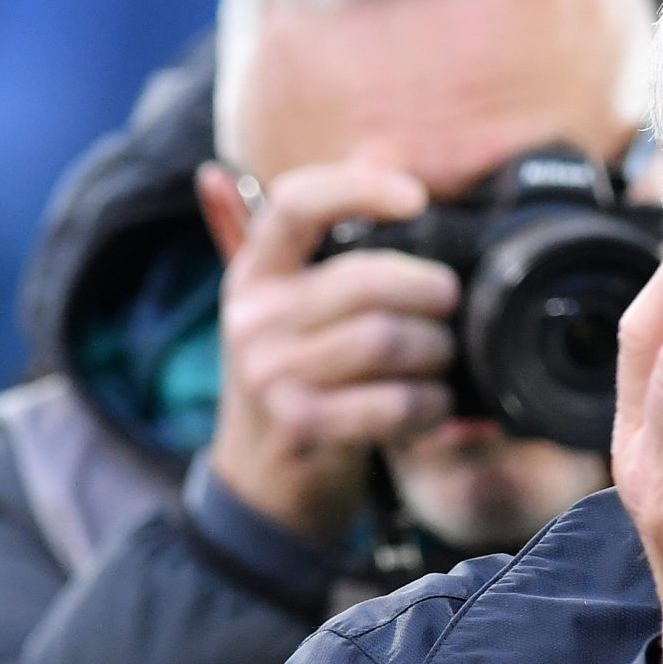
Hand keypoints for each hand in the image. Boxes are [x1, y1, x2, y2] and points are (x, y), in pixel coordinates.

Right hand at [200, 160, 459, 543]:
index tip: (417, 196)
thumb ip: (251, 245)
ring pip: (388, 340)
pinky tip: (431, 407)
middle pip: (369, 280)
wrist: (261, 489)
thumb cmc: (286, 386)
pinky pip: (393, 401)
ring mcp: (271, 374)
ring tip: (441, 361)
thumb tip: (213, 174)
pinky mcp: (301, 426)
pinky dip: (429, 404)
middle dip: (430, 294)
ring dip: (436, 352)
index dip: (359, 187)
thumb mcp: (263, 314)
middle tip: (449, 309)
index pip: (297, 203)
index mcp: (252, 276)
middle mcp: (253, 318)